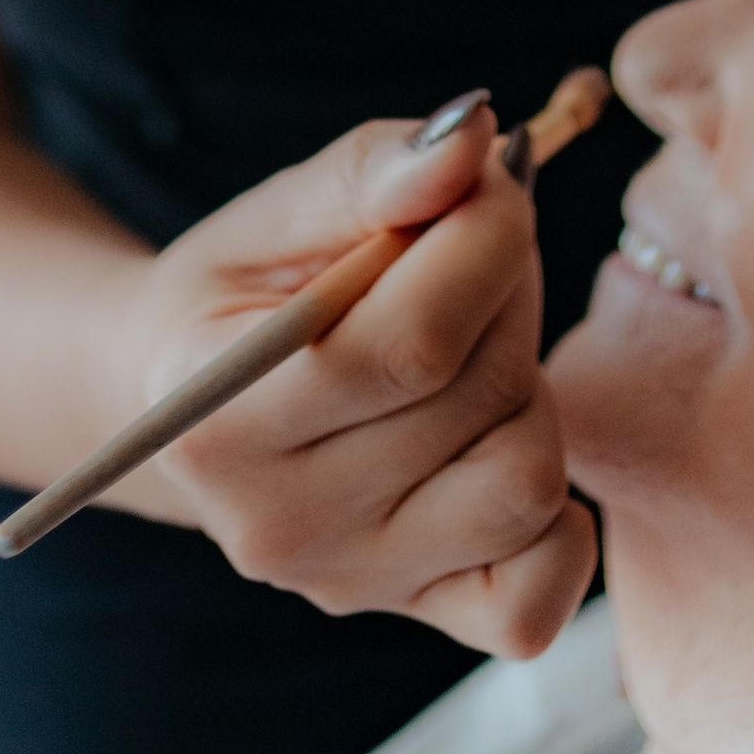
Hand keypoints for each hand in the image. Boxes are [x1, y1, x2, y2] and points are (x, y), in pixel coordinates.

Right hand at [103, 98, 595, 658]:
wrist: (198, 409)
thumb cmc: (244, 292)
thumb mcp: (275, 211)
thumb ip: (370, 172)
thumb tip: (471, 138)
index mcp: (219, 417)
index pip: (412, 344)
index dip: (485, 240)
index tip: (486, 182)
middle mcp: (280, 526)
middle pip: (480, 396)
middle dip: (508, 288)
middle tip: (472, 249)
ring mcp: (352, 583)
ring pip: (527, 479)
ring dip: (525, 387)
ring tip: (468, 347)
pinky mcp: (419, 615)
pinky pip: (545, 587)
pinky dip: (554, 512)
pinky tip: (493, 438)